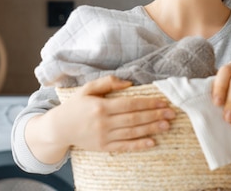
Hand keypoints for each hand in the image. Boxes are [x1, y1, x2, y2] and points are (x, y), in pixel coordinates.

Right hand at [50, 75, 175, 151]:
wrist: (59, 128)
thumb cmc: (75, 106)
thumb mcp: (87, 89)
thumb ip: (107, 83)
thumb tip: (129, 83)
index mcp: (101, 106)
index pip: (130, 104)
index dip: (148, 103)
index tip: (162, 101)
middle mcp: (104, 123)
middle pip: (134, 119)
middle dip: (155, 115)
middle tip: (171, 113)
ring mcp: (104, 137)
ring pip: (132, 133)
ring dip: (151, 129)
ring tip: (167, 125)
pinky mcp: (103, 147)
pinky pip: (125, 147)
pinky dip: (139, 145)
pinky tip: (152, 142)